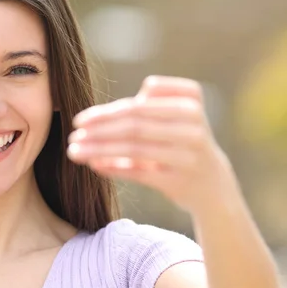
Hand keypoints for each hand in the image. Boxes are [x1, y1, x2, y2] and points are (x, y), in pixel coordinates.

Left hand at [67, 76, 240, 215]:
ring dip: (99, 149)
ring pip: (134, 148)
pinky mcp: (181, 180)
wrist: (214, 186)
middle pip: (135, 123)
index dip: (107, 111)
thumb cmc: (182, 144)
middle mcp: (193, 125)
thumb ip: (141, 111)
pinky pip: (139, 172)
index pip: (140, 102)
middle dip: (98, 129)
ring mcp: (189, 154)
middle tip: (73, 134)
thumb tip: (91, 123)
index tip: (80, 119)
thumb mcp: (173, 118)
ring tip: (74, 151)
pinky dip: (114, 168)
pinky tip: (93, 165)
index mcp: (191, 101)